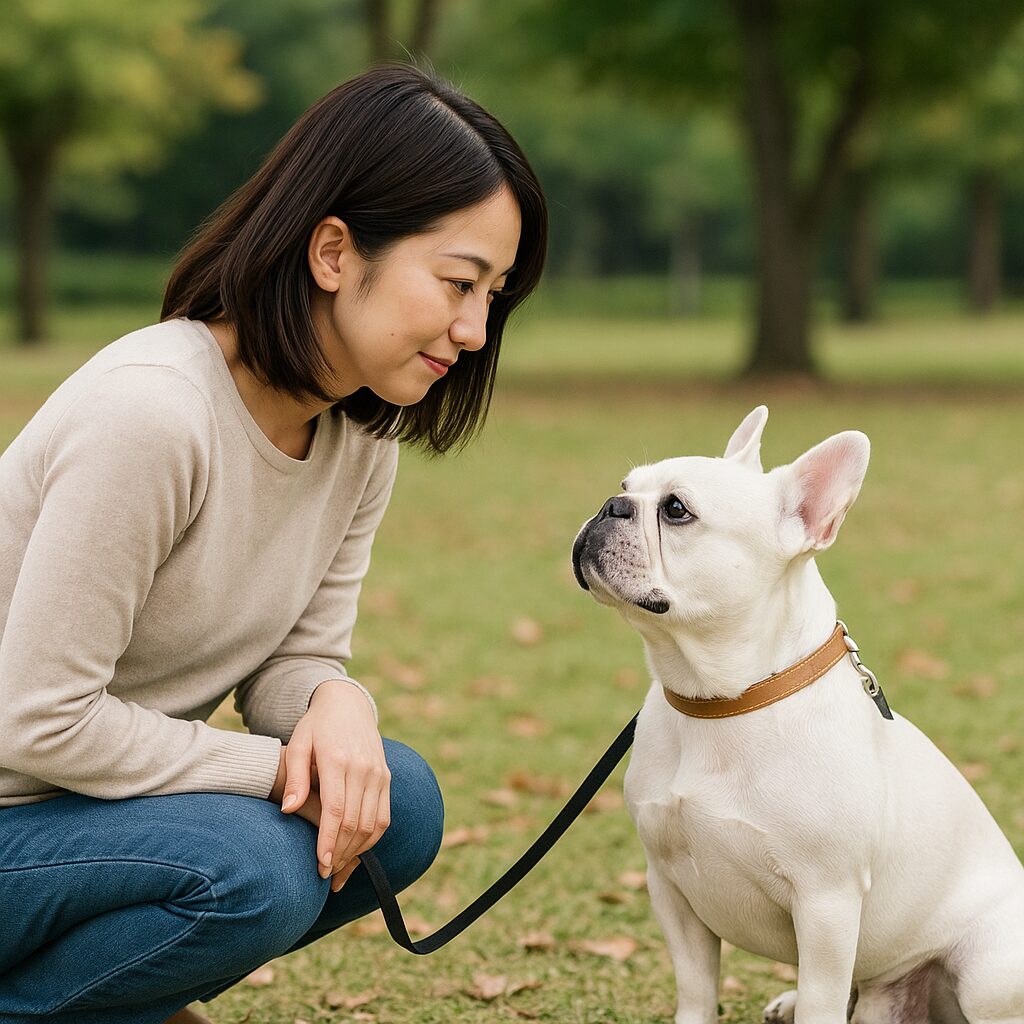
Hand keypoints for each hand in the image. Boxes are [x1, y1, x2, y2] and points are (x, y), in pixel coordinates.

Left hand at [275, 681, 390, 891]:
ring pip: (372, 824)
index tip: (319, 865)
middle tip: (323, 874)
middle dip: (340, 853)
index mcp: (338, 759)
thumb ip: (294, 777)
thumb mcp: (298, 744)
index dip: (328, 841)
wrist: (347, 704)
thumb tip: (288, 810)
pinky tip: (354, 851)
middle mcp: (364, 768)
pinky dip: (371, 839)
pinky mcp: (387, 778)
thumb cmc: (315, 726)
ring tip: (336, 868)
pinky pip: (384, 817)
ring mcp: (379, 773)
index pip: (336, 810)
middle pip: (355, 822)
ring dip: (356, 851)